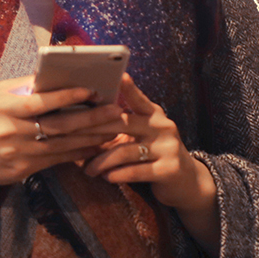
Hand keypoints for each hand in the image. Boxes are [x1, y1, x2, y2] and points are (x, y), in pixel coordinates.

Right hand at [0, 76, 127, 229]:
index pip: (40, 100)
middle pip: (57, 124)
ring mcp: (17, 151)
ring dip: (91, 137)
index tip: (92, 91)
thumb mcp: (0, 98)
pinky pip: (58, 159)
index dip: (67, 96)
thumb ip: (28, 87)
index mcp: (4, 106)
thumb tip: (62, 74)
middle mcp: (10, 129)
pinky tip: (96, 146)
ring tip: (114, 129)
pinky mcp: (24, 169)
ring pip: (62, 144)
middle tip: (116, 111)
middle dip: (91, 118)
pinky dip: (79, 152)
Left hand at [81, 73, 215, 214]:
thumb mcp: (144, 134)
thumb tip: (88, 117)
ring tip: (88, 170)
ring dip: (102, 161)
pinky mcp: (168, 169)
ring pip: (125, 151)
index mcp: (154, 115)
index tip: (119, 75)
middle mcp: (163, 127)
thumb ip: (124, 124)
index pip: (138, 99)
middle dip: (94, 129)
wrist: (187, 181)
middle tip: (71, 135)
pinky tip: (106, 177)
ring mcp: (168, 148)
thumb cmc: (155, 154)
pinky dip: (117, 174)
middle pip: (123, 123)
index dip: (129, 88)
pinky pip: (135, 171)